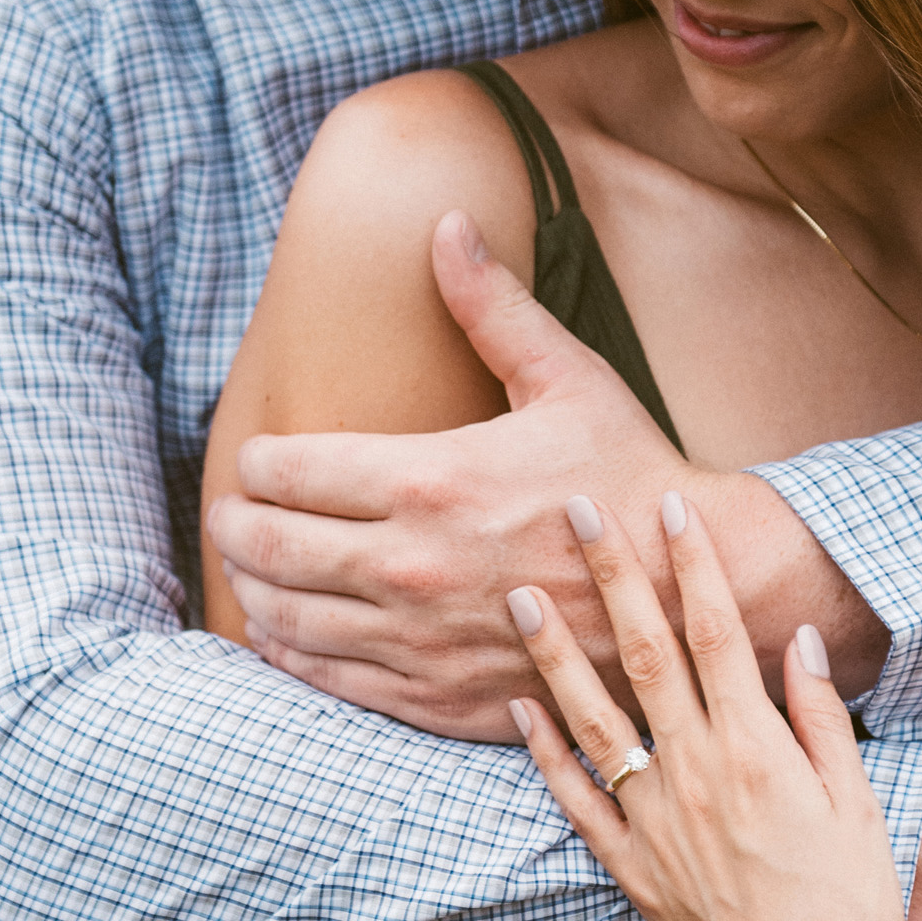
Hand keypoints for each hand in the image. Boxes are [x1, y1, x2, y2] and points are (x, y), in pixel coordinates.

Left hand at [204, 212, 881, 737]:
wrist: (689, 592)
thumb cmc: (629, 475)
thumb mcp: (568, 379)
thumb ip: (492, 306)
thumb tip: (447, 224)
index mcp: (431, 480)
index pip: (288, 472)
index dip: (259, 463)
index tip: (262, 461)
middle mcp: (411, 565)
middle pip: (267, 546)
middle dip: (236, 526)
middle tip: (231, 515)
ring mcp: (420, 640)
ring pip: (286, 619)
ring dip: (253, 591)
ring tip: (249, 571)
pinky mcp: (437, 697)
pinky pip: (330, 681)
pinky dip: (292, 656)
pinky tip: (286, 634)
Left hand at [505, 488, 918, 920]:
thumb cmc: (856, 909)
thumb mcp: (859, 803)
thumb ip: (819, 718)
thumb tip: (795, 640)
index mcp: (757, 752)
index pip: (715, 634)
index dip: (690, 566)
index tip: (669, 507)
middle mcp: (695, 777)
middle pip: (645, 656)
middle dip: (610, 577)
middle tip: (576, 513)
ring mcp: (656, 825)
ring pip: (592, 719)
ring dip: (553, 653)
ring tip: (518, 595)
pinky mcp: (633, 873)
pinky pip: (576, 804)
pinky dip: (544, 755)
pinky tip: (518, 711)